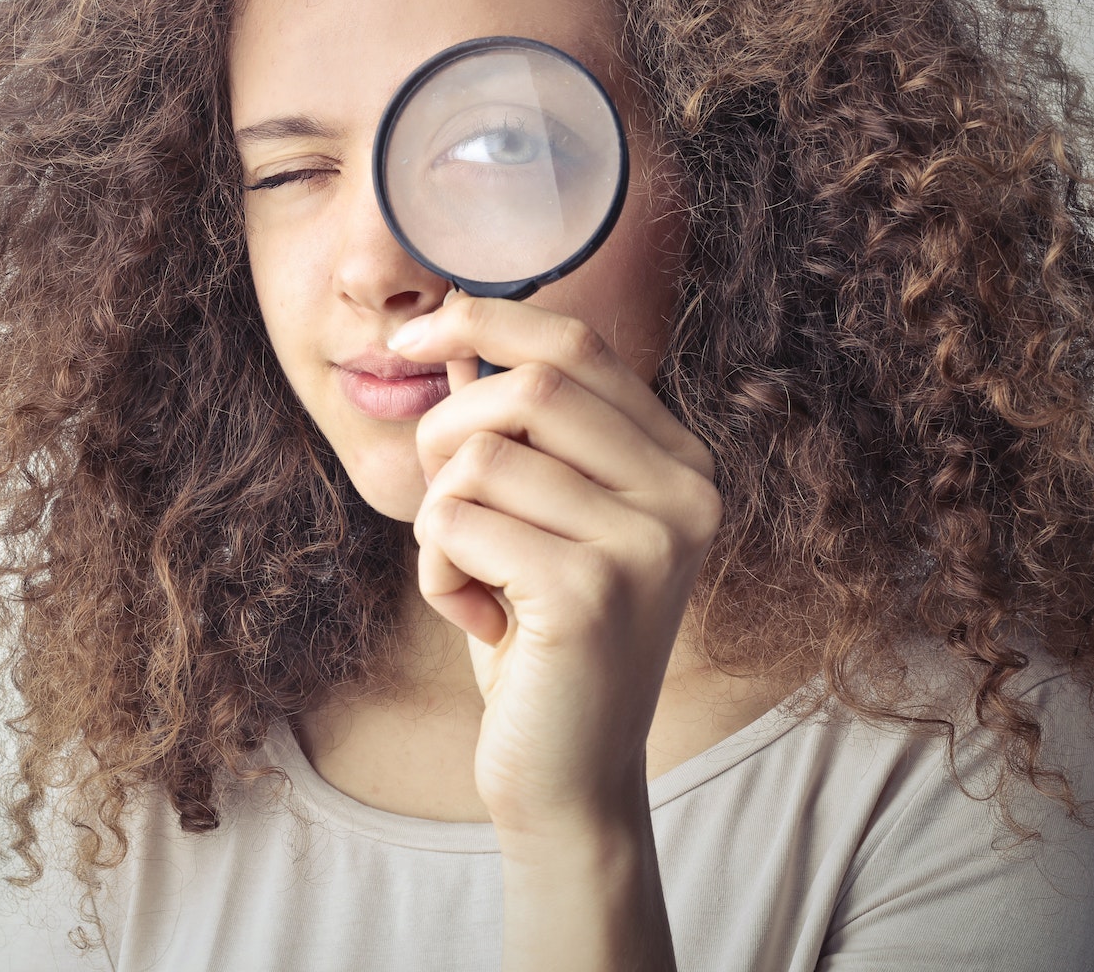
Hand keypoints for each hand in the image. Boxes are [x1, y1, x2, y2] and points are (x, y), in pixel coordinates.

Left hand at [387, 294, 721, 831]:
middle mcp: (683, 494)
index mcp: (681, 462)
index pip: (576, 346)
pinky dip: (436, 571)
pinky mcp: (589, 593)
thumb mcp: (535, 519)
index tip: (410, 340)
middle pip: (526, 389)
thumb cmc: (543, 638)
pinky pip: (455, 524)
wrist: (569, 773)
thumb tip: (453, 331)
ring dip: (438, 521)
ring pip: (477, 458)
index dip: (482, 321)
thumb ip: (510, 428)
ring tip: (473, 582)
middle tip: (441, 506)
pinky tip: (478, 621)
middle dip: (445, 434)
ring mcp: (645, 544)